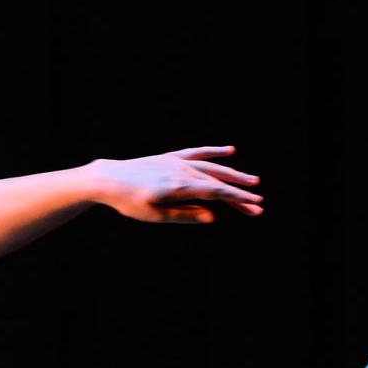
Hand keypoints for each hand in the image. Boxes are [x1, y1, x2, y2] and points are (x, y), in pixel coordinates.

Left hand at [88, 146, 261, 224]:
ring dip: (233, 174)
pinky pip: (197, 153)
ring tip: (252, 181)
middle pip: (218, 182)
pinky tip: (230, 150)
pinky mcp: (171, 157)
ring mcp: (177, 161)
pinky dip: (214, 151)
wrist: (108, 179)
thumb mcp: (155, 215)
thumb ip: (185, 215)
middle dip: (240, 193)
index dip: (238, 200)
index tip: (255, 206)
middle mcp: (181, 171)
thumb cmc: (129, 202)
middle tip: (258, 203)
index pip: (216, 193)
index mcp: (179, 187)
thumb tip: (213, 217)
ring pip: (212, 167)